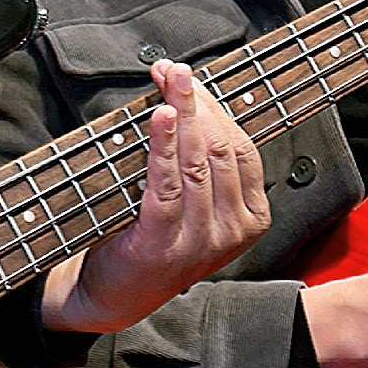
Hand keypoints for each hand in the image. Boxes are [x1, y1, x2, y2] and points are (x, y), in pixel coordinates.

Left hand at [38, 59, 275, 335]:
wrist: (116, 296)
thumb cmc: (155, 241)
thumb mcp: (196, 208)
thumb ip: (203, 166)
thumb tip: (188, 98)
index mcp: (250, 220)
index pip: (241, 149)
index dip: (217, 107)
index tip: (191, 80)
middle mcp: (231, 232)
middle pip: (220, 148)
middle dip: (197, 102)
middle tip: (175, 71)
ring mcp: (198, 241)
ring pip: (197, 161)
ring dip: (182, 112)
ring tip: (168, 81)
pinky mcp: (161, 243)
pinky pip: (166, 183)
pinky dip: (164, 143)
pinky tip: (160, 116)